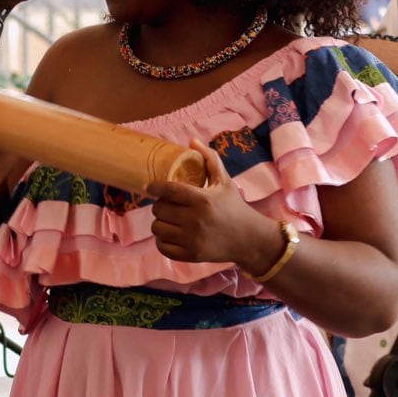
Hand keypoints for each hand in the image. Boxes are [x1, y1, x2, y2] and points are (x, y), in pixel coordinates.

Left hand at [149, 142, 278, 268]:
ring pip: (157, 228)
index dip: (154, 187)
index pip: (168, 191)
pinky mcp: (191, 255)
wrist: (249, 239)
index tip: (149, 187)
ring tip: (169, 219)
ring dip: (160, 222)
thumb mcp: (224, 181)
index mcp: (203, 200)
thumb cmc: (234, 206)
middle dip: (160, 205)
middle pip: (159, 210)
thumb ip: (209, 159)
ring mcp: (192, 240)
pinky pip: (162, 247)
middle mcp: (196, 220)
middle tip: (167, 204)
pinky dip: (162, 240)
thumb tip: (191, 141)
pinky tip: (170, 234)